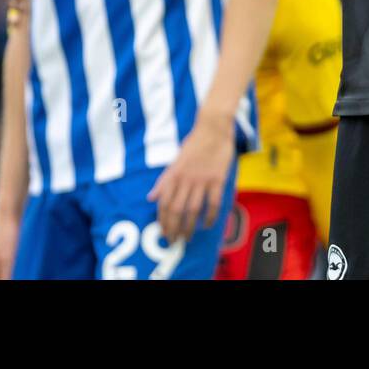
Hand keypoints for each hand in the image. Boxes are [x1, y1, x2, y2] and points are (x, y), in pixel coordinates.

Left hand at [147, 112, 234, 242]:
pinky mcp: (217, 179)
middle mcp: (185, 179)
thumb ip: (163, 181)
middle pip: (176, 210)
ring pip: (193, 209)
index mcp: (173, 174)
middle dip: (173, 228)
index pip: (164, 203)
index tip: (163, 232)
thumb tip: (150, 197)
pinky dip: (210, 217)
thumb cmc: (194, 143)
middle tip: (173, 241)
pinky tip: (208, 225)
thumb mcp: (174, 161)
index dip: (162, 220)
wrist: (213, 127)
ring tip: (187, 238)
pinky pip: (213, 203)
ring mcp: (202, 180)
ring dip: (189, 227)